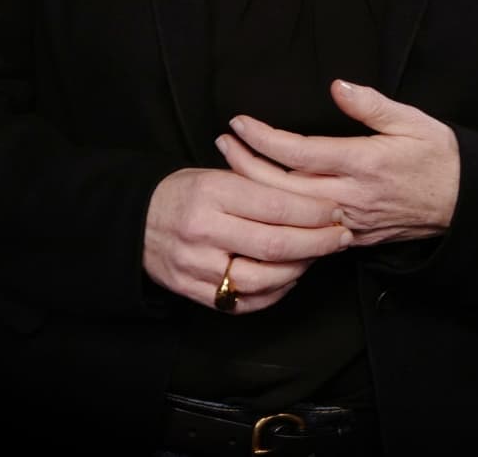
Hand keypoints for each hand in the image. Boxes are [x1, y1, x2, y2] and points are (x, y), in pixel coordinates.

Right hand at [143, 167, 351, 312]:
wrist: (136, 222)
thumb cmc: (184, 193)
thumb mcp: (216, 174)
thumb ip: (259, 187)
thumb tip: (312, 199)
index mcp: (212, 193)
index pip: (275, 206)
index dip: (313, 212)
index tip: (336, 211)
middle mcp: (204, 231)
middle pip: (274, 246)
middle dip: (317, 243)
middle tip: (341, 237)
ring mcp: (198, 266)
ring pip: (263, 279)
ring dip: (299, 269)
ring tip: (317, 256)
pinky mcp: (194, 293)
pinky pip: (244, 302)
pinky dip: (274, 292)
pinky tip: (289, 277)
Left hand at [217, 80, 459, 247]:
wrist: (465, 204)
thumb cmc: (439, 157)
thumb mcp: (412, 120)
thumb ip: (371, 104)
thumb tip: (338, 86)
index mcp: (362, 164)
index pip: (299, 152)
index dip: (263, 138)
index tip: (240, 122)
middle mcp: (350, 197)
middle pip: (283, 187)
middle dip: (246, 164)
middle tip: (223, 140)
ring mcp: (349, 222)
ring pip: (289, 212)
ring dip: (256, 189)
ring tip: (232, 164)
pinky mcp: (352, 238)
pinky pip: (306, 232)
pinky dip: (279, 217)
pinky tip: (260, 203)